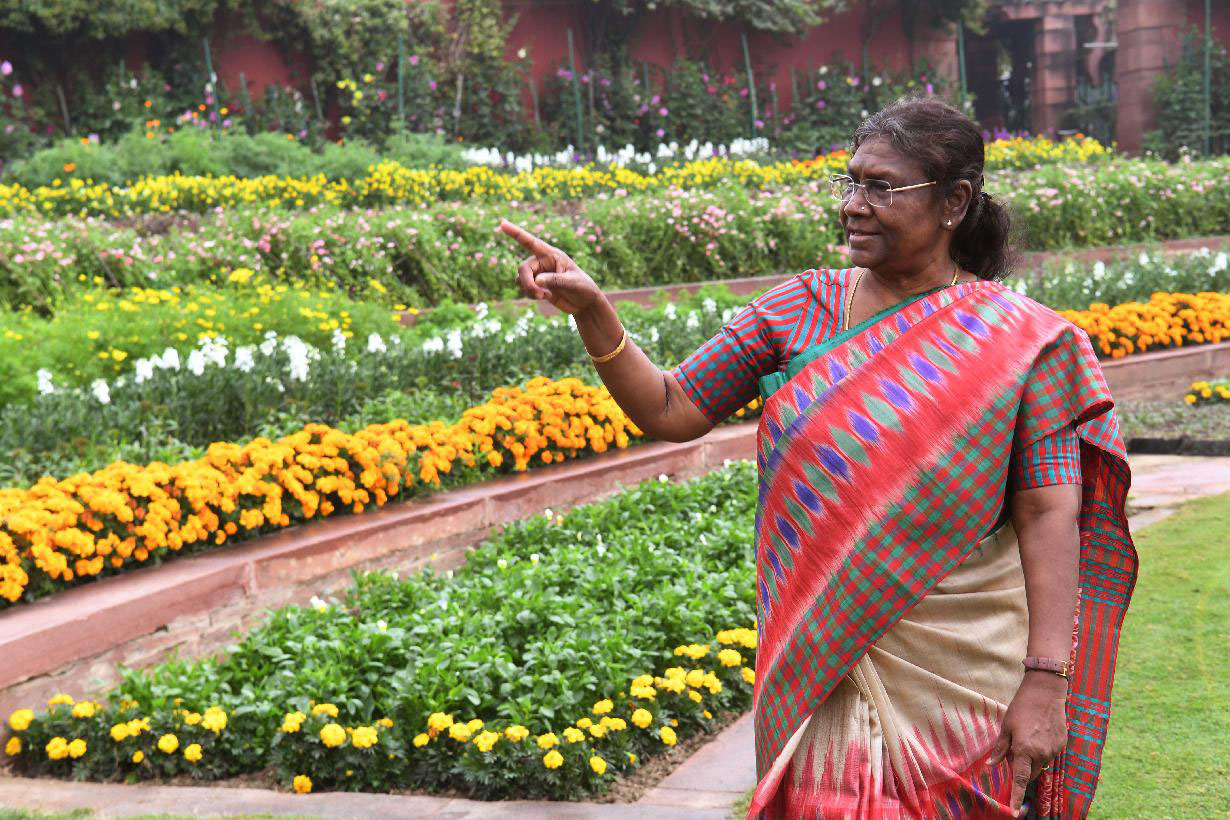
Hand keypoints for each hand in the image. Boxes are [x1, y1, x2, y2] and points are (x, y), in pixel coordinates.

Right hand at [498, 219, 601, 315]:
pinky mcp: (537, 286)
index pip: (531, 242)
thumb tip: (537, 280)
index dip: (516, 233)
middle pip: (523, 268)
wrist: (585, 303)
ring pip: (521, 279)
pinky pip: (524, 288)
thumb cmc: (584, 288)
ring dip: (529, 289)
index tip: (502, 223)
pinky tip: (546, 297)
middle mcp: (543, 262)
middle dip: (527, 282)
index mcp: (552, 255)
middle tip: (538, 294)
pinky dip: (530, 294)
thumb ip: (556, 280)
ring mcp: (539, 274)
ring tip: (544, 296)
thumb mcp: (573, 283)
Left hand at [986, 671, 1068, 815]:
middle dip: (1021, 769)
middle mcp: (1041, 754)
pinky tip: (1038, 733)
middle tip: (1014, 750)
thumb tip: (991, 765)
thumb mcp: (1006, 726)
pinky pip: (1049, 755)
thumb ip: (1000, 748)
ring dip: (1031, 759)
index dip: (1017, 797)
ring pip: (1040, 765)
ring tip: (1026, 737)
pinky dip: (1041, 751)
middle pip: (1030, 774)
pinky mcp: (1062, 745)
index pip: (1020, 779)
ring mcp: (1054, 750)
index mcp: (1024, 750)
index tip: (1015, 812)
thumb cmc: (1022, 707)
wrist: (1047, 691)